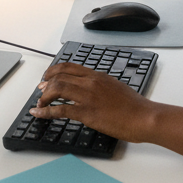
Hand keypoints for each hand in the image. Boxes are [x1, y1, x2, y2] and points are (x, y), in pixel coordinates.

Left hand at [31, 64, 155, 141]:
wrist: (143, 116)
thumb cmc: (134, 105)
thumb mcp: (115, 87)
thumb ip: (101, 86)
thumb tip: (91, 90)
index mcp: (97, 75)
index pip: (70, 67)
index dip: (54, 71)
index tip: (47, 77)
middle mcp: (91, 82)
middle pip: (60, 76)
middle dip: (46, 83)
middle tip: (40, 90)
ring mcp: (88, 96)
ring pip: (58, 89)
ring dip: (44, 96)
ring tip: (39, 103)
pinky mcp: (87, 112)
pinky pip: (61, 109)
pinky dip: (46, 111)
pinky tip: (39, 114)